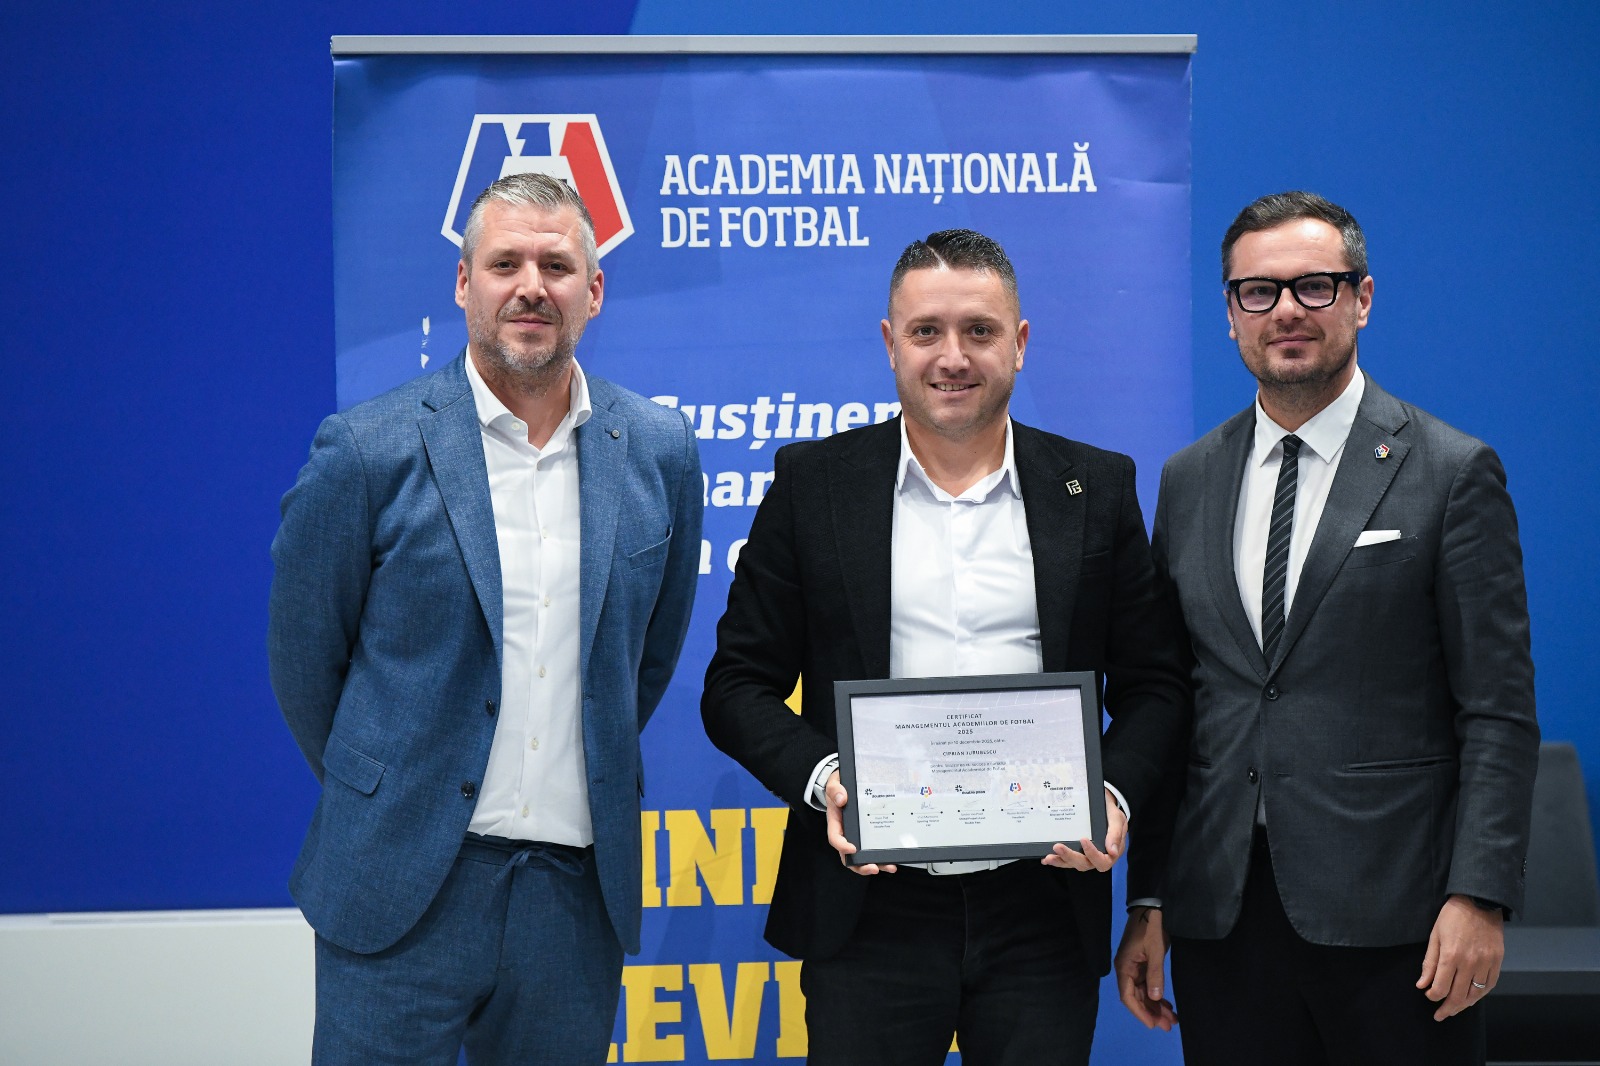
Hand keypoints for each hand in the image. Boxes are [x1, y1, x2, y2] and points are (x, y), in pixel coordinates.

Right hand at [824, 770, 895, 874]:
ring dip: (876, 864)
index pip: (835, 838)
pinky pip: (874, 848)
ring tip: (890, 866)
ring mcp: (857, 836)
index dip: (842, 846)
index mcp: (836, 823)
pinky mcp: (868, 835)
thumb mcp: (834, 783)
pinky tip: (894, 859)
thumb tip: (842, 798)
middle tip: (873, 867)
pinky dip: (883, 856)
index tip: (852, 849)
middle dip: (860, 866)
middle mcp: (846, 833)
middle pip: (849, 856)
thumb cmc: (839, 786)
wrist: (846, 784)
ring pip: (863, 857)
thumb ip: (835, 789)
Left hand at [1042, 787, 1126, 870]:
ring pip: (1073, 863)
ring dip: (1060, 861)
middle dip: (1070, 857)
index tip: (1083, 840)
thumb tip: (1112, 851)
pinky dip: (1057, 860)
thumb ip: (1115, 834)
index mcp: (1110, 852)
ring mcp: (1085, 855)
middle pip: (1084, 864)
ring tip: (1048, 857)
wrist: (1102, 803)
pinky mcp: (1076, 851)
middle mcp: (1097, 857)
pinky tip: (1046, 859)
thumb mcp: (1117, 819)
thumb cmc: (1111, 813)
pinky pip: (1066, 859)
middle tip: (1057, 847)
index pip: (1103, 862)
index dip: (1093, 854)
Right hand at [1116, 906, 1177, 1030]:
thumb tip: (1154, 998)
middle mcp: (1126, 970)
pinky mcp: (1142, 965)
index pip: (1128, 996)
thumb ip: (1155, 974)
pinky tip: (1167, 1004)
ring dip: (1156, 1005)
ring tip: (1172, 1019)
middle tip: (1168, 1026)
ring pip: (1144, 993)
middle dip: (1151, 1012)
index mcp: (1124, 967)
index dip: (1140, 1012)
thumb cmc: (1150, 928)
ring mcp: (1134, 968)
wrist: (1150, 907)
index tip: (1153, 1024)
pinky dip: (1157, 995)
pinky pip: (1148, 985)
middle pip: (1137, 997)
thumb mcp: (1155, 950)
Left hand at [1417, 894, 1503, 1019]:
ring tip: (1454, 1010)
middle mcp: (1469, 963)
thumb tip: (1422, 984)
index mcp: (1450, 956)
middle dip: (1447, 1008)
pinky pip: (1489, 985)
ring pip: (1475, 994)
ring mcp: (1486, 963)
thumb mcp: (1434, 936)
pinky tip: (1472, 998)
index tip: (1428, 996)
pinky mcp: (1497, 961)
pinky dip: (1480, 995)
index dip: (1433, 996)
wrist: (1479, 901)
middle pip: (1458, 995)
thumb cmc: (1452, 916)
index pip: (1440, 987)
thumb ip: (1429, 962)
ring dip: (1463, 1005)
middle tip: (1440, 1015)